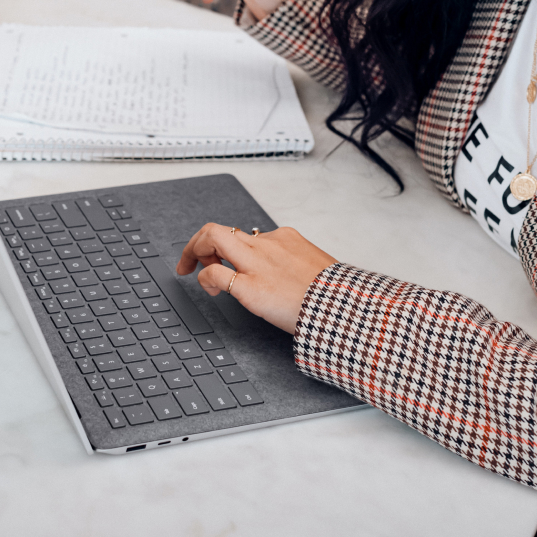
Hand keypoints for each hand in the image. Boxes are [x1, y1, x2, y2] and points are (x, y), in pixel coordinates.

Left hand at [176, 224, 336, 334]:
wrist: (346, 307)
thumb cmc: (335, 294)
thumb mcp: (316, 269)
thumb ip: (297, 267)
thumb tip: (292, 279)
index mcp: (286, 239)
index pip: (247, 234)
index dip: (230, 246)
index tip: (224, 257)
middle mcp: (268, 244)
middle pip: (220, 229)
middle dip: (199, 241)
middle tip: (192, 258)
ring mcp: (257, 263)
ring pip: (212, 237)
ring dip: (194, 250)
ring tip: (191, 268)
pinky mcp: (250, 286)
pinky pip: (214, 273)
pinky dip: (205, 278)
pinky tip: (212, 291)